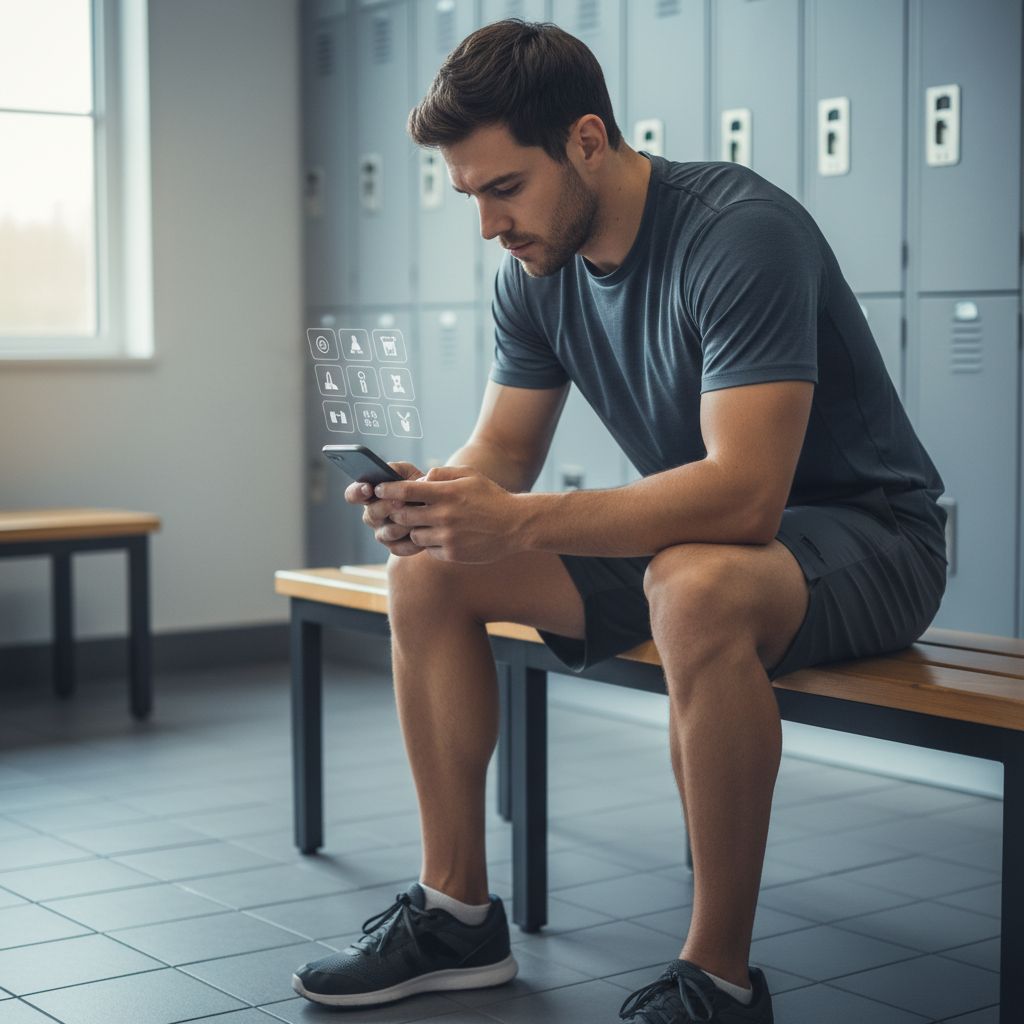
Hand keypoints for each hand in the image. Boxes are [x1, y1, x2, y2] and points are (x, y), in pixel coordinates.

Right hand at [343, 460, 424, 556]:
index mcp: (370, 495)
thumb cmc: (418, 487)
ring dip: (403, 524)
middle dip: (386, 507)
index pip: (353, 494)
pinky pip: (399, 548)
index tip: (368, 488)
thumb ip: (397, 470)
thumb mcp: (409, 474)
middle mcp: (373, 515)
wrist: (437, 509)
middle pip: (371, 515)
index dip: (357, 492)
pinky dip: (413, 540)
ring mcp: (382, 533)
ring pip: (387, 533)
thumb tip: (389, 471)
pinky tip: (425, 532)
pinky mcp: (395, 547)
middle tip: (401, 501)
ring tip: (418, 517)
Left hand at [375, 465, 523, 562]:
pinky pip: (429, 550)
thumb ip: (442, 473)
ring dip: (415, 529)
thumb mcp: (469, 476)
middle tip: (397, 509)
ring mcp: (447, 537)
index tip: (379, 489)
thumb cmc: (491, 497)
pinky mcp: (452, 554)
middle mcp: (444, 516)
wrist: (516, 525)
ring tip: (428, 523)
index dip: (387, 490)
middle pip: (402, 516)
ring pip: (414, 535)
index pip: (405, 491)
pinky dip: (431, 544)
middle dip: (396, 512)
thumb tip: (419, 480)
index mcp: (446, 493)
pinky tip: (444, 536)